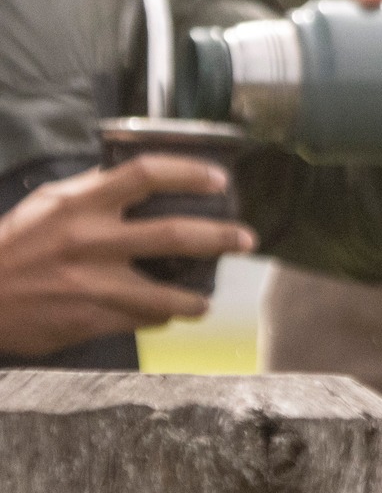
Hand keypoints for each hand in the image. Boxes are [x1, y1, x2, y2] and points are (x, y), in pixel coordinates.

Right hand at [0, 157, 256, 356]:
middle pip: (175, 233)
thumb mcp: (46, 205)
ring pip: (168, 293)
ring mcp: (93, 284)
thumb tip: (139, 179)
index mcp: (79, 205)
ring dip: (197, 298)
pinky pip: (143, 320)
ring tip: (207, 298)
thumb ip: (92, 192)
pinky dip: (161, 317)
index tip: (220, 181)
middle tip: (246, 239)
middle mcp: (91, 241)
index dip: (189, 173)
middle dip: (221, 237)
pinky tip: (167, 314)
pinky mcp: (91, 319)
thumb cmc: (10, 246)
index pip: (145, 174)